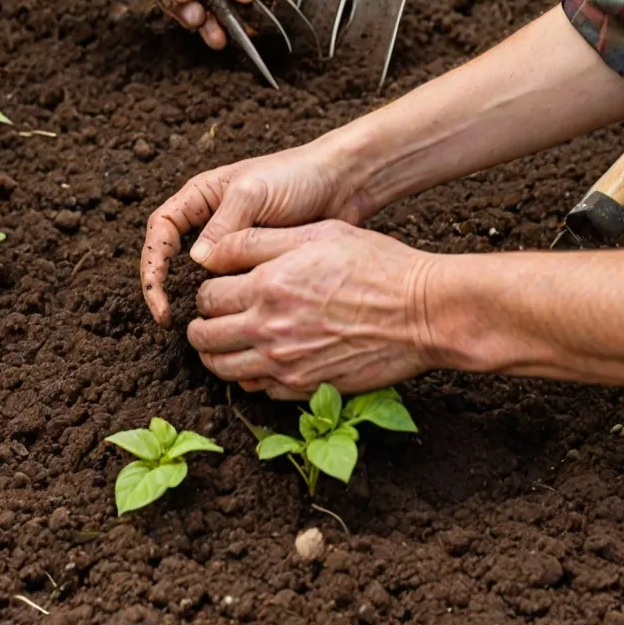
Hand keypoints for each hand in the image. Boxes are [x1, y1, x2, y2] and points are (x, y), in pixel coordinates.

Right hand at [141, 138, 375, 326]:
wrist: (342, 183)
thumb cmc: (297, 176)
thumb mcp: (254, 193)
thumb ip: (223, 225)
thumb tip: (195, 263)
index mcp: (201, 196)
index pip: (160, 230)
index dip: (152, 263)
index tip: (159, 295)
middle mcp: (210, 220)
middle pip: (172, 257)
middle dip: (164, 288)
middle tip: (168, 321)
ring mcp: (233, 243)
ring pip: (201, 276)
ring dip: (195, 298)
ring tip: (197, 325)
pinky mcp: (256, 261)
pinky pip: (232, 285)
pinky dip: (227, 302)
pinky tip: (231, 320)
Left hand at [187, 221, 438, 397]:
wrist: (421, 312)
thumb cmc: (374, 264)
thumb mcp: (315, 233)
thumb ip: (256, 240)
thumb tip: (209, 252)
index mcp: (267, 286)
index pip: (206, 295)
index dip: (206, 290)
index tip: (217, 287)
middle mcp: (269, 328)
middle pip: (205, 336)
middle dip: (202, 325)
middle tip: (211, 318)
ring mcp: (286, 363)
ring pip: (224, 369)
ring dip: (216, 356)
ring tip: (225, 343)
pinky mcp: (306, 387)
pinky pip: (259, 391)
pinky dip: (251, 378)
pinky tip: (261, 361)